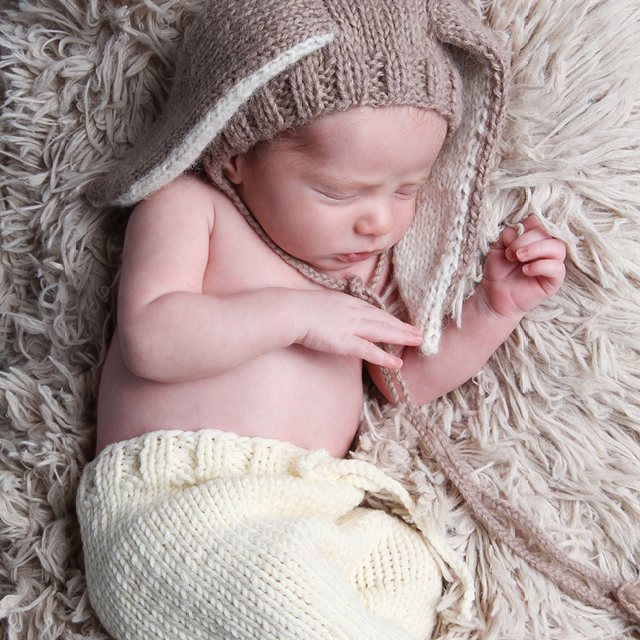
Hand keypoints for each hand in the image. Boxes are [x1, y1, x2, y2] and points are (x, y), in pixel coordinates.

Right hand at [294, 289, 422, 368]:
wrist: (290, 311)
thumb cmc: (297, 307)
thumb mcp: (319, 301)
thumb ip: (331, 308)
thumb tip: (332, 315)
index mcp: (347, 301)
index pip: (373, 310)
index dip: (389, 317)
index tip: (401, 322)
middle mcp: (354, 311)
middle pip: (384, 319)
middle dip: (403, 326)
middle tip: (419, 332)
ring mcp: (351, 326)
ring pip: (383, 331)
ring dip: (402, 337)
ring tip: (417, 342)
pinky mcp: (346, 341)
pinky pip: (370, 350)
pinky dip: (385, 357)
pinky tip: (398, 363)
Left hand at [477, 214, 565, 319]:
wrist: (493, 295)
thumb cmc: (498, 271)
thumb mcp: (498, 247)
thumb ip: (509, 234)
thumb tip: (520, 229)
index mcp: (534, 238)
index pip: (539, 222)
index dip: (526, 227)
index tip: (509, 240)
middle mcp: (546, 249)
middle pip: (547, 233)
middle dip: (525, 240)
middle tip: (510, 254)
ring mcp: (552, 264)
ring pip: (558, 247)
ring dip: (535, 249)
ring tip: (518, 258)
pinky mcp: (554, 281)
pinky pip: (557, 268)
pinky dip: (540, 266)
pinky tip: (525, 271)